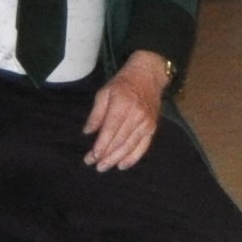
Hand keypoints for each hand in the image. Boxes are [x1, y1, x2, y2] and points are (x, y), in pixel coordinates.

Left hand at [82, 53, 168, 171]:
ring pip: (129, 147)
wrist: (148, 75)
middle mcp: (135, 116)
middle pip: (119, 142)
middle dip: (105, 156)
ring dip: (116, 159)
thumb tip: (88, 132)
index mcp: (122, 106)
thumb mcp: (104, 92)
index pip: (109, 132)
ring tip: (104, 167)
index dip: (100, 147)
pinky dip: (133, 158)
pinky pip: (143, 146)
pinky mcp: (152, 127)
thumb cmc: (123, 83)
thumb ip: (96, 113)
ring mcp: (146, 123)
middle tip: (95, 165)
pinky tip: (122, 165)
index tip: (90, 157)